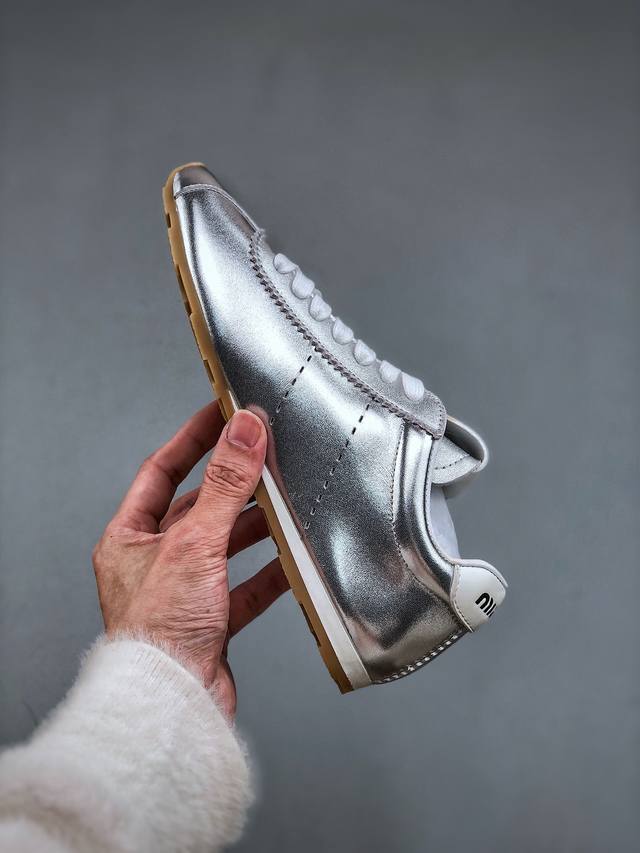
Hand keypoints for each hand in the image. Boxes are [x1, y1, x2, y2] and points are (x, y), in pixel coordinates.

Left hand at [92, 402, 287, 717]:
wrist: (172, 704)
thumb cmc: (160, 631)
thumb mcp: (194, 544)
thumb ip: (225, 485)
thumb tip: (243, 430)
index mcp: (129, 539)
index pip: (161, 471)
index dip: (192, 439)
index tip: (220, 413)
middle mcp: (152, 563)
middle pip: (198, 508)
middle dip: (233, 484)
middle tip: (264, 456)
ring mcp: (182, 592)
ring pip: (224, 545)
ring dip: (254, 526)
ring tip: (284, 503)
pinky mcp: (210, 620)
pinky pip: (244, 586)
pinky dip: (269, 572)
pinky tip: (293, 559)